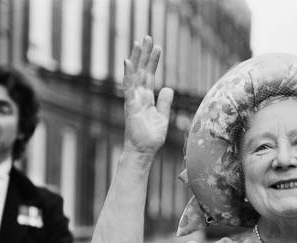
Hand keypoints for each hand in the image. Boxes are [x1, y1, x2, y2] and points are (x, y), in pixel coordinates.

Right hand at [123, 36, 173, 157]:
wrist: (143, 151)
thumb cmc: (151, 138)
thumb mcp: (162, 117)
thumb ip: (164, 102)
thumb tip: (168, 88)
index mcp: (146, 98)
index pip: (150, 76)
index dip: (153, 62)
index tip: (157, 47)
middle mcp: (138, 96)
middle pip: (142, 71)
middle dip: (145, 54)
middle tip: (148, 37)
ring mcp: (133, 99)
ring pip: (134, 74)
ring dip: (136, 58)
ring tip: (139, 42)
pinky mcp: (130, 105)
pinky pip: (128, 86)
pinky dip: (128, 73)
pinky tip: (128, 61)